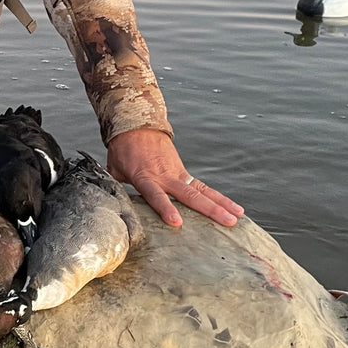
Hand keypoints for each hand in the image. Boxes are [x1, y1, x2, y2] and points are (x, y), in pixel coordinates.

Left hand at [106, 127, 243, 227]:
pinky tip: (233, 208)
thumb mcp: (113, 169)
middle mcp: (165, 176)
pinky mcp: (184, 172)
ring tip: (236, 217)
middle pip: (189, 195)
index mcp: (144, 176)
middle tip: (226, 222)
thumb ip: (115, 187)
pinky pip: (203, 187)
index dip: (165, 207)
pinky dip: (219, 198)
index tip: (176, 222)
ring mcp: (177, 174)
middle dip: (209, 210)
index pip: (155, 194)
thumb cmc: (123, 150)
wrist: (137, 124)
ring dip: (221, 205)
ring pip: (202, 191)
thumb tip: (110, 205)